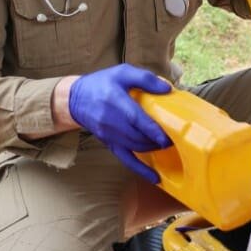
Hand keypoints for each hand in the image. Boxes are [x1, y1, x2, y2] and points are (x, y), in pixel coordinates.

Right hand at [68, 63, 172, 182]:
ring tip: (168, 145)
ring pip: (136, 148)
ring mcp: (110, 136)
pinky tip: (155, 178)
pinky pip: (127, 160)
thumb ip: (145, 79)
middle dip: (158, 140)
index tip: (167, 136)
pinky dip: (142, 170)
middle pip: (138, 136)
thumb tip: (167, 89)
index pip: (136, 119)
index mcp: (116, 102)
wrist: (75, 99)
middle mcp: (112, 122)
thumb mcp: (122, 72)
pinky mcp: (110, 144)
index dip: (153, 130)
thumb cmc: (102, 83)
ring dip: (153, 149)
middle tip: (176, 137)